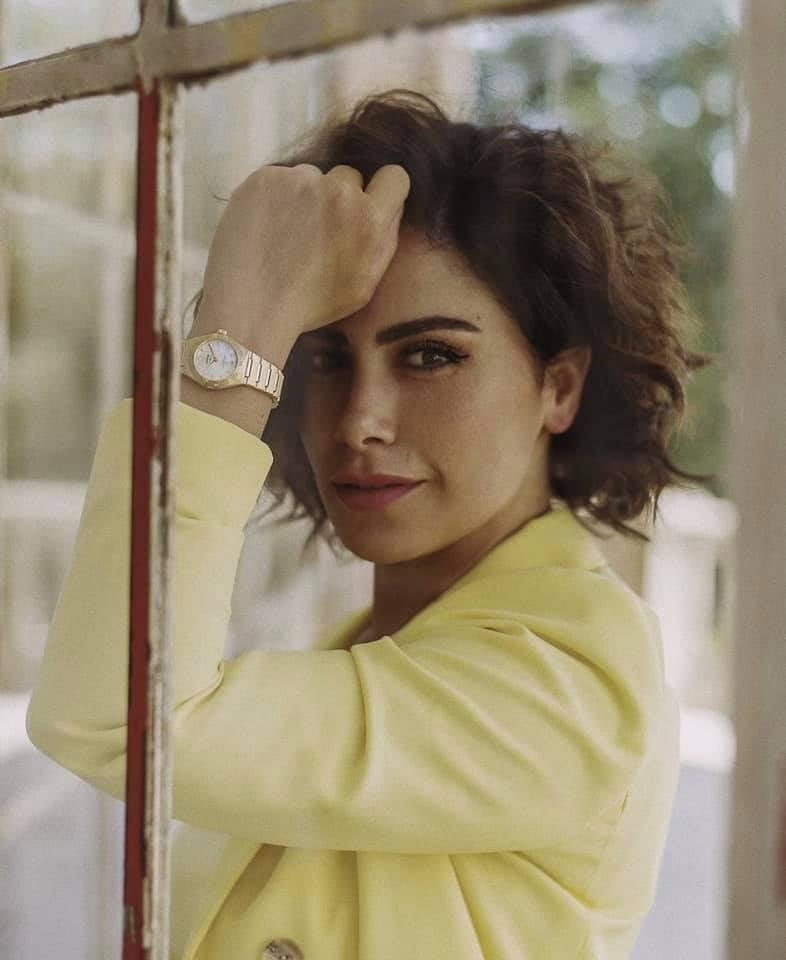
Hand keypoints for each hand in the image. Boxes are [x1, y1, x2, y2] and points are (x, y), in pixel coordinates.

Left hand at [192, 162, 411, 344]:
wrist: (250, 306)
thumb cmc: (310, 305)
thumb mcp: (365, 285)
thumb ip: (384, 240)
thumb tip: (390, 208)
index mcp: (370, 219)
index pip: (394, 177)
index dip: (382, 190)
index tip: (368, 203)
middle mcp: (339, 191)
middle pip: (350, 176)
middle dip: (340, 197)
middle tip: (319, 230)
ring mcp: (300, 180)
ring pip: (312, 177)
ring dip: (306, 197)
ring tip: (287, 233)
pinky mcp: (266, 178)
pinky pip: (280, 179)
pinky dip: (275, 198)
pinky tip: (266, 227)